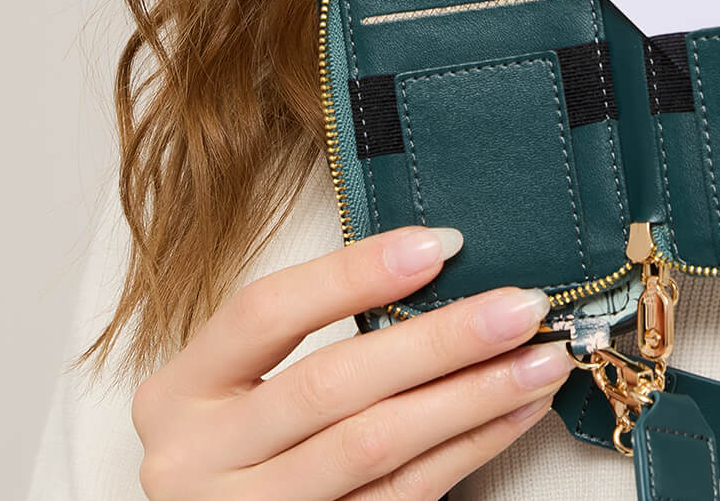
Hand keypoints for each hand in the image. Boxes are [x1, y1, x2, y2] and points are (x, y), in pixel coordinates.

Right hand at [131, 224, 578, 499]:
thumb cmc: (241, 445)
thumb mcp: (241, 386)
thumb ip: (311, 335)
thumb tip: (438, 263)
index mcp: (179, 393)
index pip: (267, 311)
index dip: (355, 274)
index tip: (445, 244)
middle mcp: (197, 460)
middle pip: (332, 384)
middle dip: (440, 340)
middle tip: (521, 307)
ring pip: (375, 446)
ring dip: (472, 399)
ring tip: (540, 361)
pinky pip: (400, 496)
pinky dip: (467, 451)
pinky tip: (514, 414)